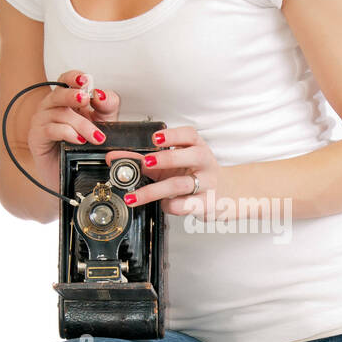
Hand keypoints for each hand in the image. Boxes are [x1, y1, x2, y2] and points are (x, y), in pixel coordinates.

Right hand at [24, 70, 121, 193]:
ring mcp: (42, 121)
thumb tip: (100, 94)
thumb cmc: (85, 147)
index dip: (74, 77)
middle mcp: (52, 107)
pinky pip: (50, 129)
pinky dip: (67, 133)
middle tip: (85, 99)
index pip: (66, 80)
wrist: (74, 175)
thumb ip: (107, 105)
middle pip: (59, 93)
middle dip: (73, 95)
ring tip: (95, 136)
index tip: (85, 79)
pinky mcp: (37, 137)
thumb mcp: (104, 122)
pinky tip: (78, 140)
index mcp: (67, 100)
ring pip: (59, 113)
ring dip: (80, 124)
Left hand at [104, 123, 224, 218]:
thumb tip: (115, 158)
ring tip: (135, 196)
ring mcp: (206, 184)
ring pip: (180, 185)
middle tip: (145, 162)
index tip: (156, 137)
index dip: (173, 135)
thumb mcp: (174, 164)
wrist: (226, 194)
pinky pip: (184, 205)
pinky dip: (168, 206)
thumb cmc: (196, 174)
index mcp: (197, 147)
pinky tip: (162, 204)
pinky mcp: (205, 204)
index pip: (190, 135)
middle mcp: (204, 163)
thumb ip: (145, 160)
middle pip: (190, 157)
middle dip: (166, 159)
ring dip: (155, 190)